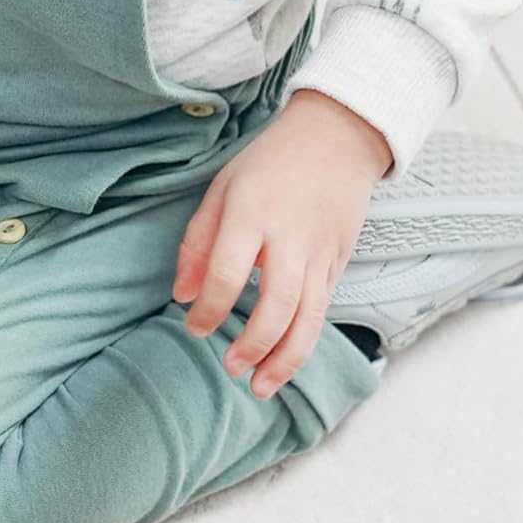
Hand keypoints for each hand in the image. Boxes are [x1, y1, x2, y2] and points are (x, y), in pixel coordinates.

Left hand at [173, 89, 392, 398]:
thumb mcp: (223, 189)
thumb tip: (182, 296)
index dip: (209, 310)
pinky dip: (302, 343)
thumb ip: (197, 244)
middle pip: (278, 305)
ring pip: (309, 318)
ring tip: (260, 388)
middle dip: (253, 345)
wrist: (340, 134)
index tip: (195, 328)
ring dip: (284, 360)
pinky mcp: (339, 262)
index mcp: (253, 214)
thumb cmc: (270, 164)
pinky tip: (281, 363)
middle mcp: (291, 237)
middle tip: (230, 368)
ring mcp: (321, 252)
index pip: (229, 274)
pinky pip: (322, 312)